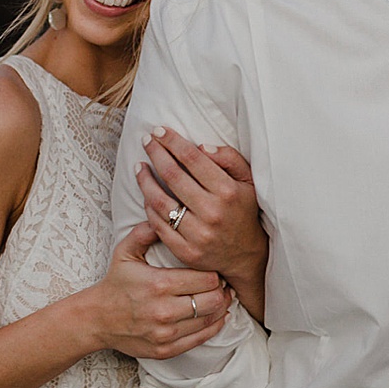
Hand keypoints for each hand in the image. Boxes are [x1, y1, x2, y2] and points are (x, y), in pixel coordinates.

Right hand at [84, 223, 231, 360]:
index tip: (214, 268)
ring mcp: (166, 333)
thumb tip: (163, 214)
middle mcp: (164, 311)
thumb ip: (145, 231)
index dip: (215, 272)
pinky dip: (214, 326)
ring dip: (221, 307)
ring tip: (221, 297)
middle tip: (222, 283)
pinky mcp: (166, 350)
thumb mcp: (125, 252)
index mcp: (159, 284)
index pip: (205, 278)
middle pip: (213, 300)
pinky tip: (216, 315)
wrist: (97, 319)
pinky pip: (201, 339)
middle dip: (221, 290)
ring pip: (210, 320)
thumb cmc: (115, 283)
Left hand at [137, 127, 266, 320]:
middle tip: (146, 140)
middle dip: (156, 153)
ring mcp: (198, 235)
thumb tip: (202, 146)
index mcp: (227, 192)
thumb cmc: (244, 211)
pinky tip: (146, 194)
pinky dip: (149, 207)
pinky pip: (158, 225)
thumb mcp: (249, 181)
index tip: (159, 130)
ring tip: (139, 166)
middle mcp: (212, 213)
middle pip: (173, 176)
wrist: (246, 257)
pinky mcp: (186, 252)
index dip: (172, 141)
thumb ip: (230, 159)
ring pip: (160, 201)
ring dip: (145, 180)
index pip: (192, 159)